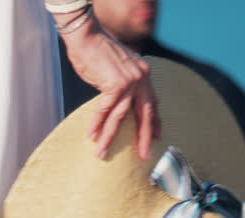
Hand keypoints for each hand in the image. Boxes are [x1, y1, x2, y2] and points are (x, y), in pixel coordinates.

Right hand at [60, 17, 159, 159]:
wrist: (87, 35)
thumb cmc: (96, 50)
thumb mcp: (117, 68)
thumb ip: (122, 83)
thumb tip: (117, 99)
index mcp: (143, 73)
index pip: (152, 101)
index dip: (155, 120)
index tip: (157, 135)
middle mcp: (141, 78)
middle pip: (145, 113)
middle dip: (144, 135)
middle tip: (145, 154)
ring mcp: (129, 81)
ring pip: (120, 116)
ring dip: (110, 136)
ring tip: (102, 152)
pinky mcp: (115, 84)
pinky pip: (105, 110)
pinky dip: (97, 123)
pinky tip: (91, 135)